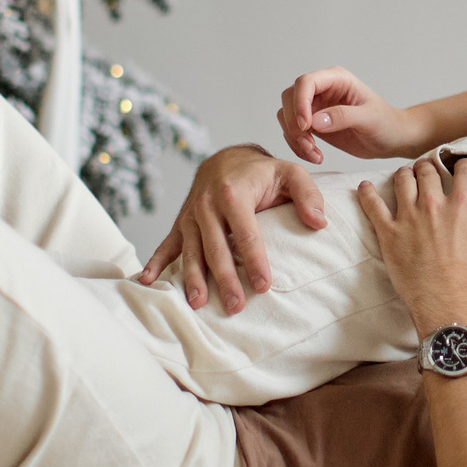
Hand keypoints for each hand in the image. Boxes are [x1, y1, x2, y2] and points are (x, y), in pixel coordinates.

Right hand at [135, 144, 327, 312]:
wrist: (225, 159)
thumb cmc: (261, 172)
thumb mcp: (290, 173)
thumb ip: (308, 195)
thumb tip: (319, 222)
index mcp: (234, 193)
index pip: (247, 233)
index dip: (255, 261)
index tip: (263, 286)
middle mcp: (207, 206)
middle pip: (217, 248)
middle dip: (225, 279)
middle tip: (236, 306)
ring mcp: (191, 216)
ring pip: (192, 252)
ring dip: (193, 278)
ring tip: (198, 304)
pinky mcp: (181, 224)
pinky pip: (167, 245)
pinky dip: (155, 263)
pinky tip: (146, 283)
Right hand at [280, 67, 422, 163]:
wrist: (392, 139)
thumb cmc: (386, 123)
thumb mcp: (370, 118)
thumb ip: (343, 116)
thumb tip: (315, 121)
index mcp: (337, 79)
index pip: (306, 82)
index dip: (300, 103)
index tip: (305, 126)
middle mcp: (322, 89)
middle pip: (290, 98)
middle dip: (294, 123)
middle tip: (309, 145)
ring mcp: (315, 106)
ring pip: (286, 115)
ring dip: (294, 136)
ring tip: (314, 153)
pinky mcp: (313, 123)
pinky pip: (293, 131)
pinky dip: (297, 145)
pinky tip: (315, 155)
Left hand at [358, 157, 466, 331]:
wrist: (447, 306)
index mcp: (464, 206)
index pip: (462, 170)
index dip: (462, 165)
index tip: (460, 165)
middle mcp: (435, 204)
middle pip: (427, 169)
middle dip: (428, 166)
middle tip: (428, 169)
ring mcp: (408, 217)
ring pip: (401, 180)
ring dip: (403, 175)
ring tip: (404, 175)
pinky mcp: (388, 234)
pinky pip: (372, 205)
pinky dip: (367, 195)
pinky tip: (364, 188)